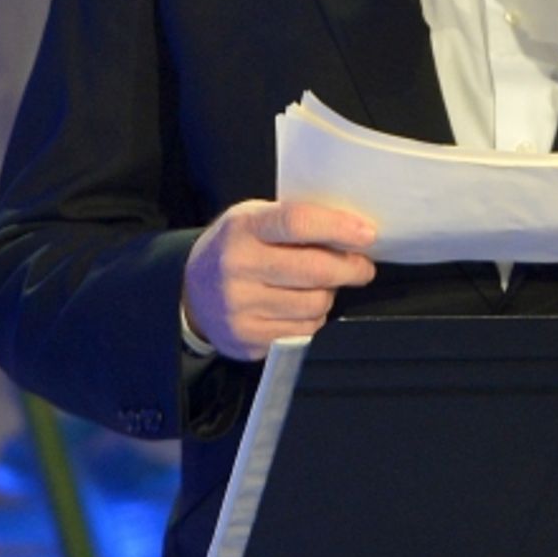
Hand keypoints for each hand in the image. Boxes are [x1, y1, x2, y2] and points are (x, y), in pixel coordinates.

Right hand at [183, 200, 376, 360]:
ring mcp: (240, 307)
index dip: (339, 228)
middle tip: (362, 265)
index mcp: (243, 228)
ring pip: (316, 304)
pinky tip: (300, 305)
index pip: (297, 222)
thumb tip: (353, 229)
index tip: (367, 234)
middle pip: (315, 270)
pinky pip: (304, 331)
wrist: (191, 292)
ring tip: (319, 285)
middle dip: (351, 268)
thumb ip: (296, 221)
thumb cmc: (235, 248)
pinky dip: (313, 318)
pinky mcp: (247, 338)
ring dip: (330, 294)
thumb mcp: (255, 218)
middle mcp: (238, 267)